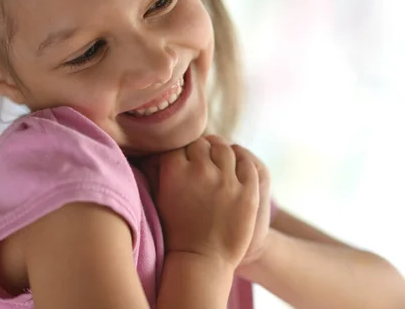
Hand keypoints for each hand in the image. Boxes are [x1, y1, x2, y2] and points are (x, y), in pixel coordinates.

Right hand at [156, 136, 258, 267]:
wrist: (202, 260)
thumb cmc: (176, 230)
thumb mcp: (161, 198)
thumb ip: (160, 170)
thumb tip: (157, 149)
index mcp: (175, 172)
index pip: (179, 144)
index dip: (181, 149)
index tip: (183, 156)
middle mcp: (201, 172)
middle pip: (201, 144)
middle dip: (200, 149)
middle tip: (200, 158)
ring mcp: (227, 182)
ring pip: (225, 150)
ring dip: (220, 152)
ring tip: (218, 161)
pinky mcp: (248, 193)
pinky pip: (247, 164)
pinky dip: (241, 161)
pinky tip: (236, 166)